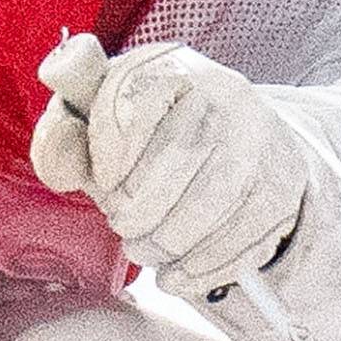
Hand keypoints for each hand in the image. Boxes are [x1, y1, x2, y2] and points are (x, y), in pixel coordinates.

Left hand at [31, 34, 313, 299]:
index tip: (104, 183)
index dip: (112, 154)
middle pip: (182, 154)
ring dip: (172, 242)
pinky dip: (207, 264)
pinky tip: (181, 273)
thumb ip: (67, 129)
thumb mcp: (101, 128)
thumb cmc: (149, 140)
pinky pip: (248, 232)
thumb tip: (57, 123)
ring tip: (147, 252)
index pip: (137, 104)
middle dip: (142, 208)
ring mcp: (262, 138)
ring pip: (217, 199)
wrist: (236, 144)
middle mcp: (226, 92)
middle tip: (124, 229)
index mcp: (171, 67)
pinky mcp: (283, 184)